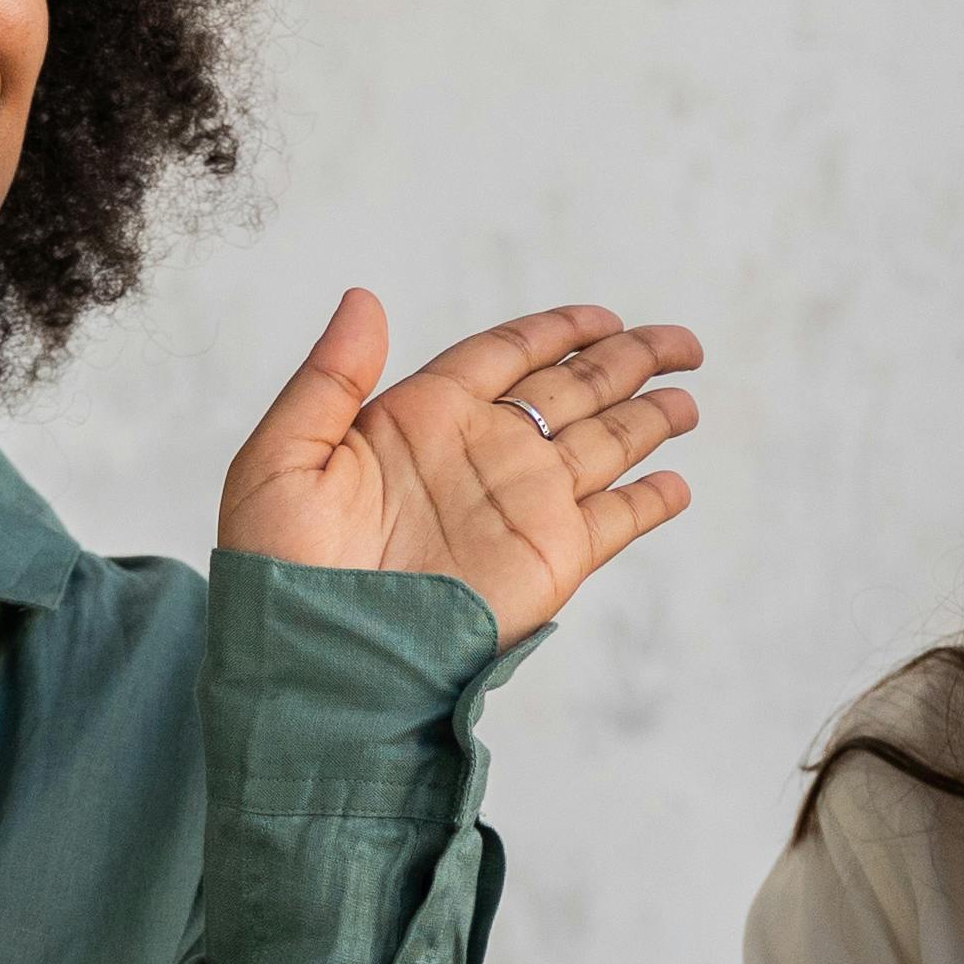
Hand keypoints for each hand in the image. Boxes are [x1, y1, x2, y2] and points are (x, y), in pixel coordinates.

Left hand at [215, 292, 704, 649]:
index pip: (506, 354)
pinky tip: (675, 482)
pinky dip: (648, 501)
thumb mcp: (279, 459)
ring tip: (686, 391)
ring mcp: (521, 507)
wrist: (313, 667)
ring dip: (649, 416)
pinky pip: (614, 520)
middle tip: (679, 340)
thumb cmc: (276, 572)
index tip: (603, 316)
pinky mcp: (550, 560)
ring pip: (604, 443)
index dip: (557, 330)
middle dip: (626, 360)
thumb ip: (329, 376)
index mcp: (420, 419)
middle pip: (571, 388)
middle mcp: (482, 455)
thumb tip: (364, 297)